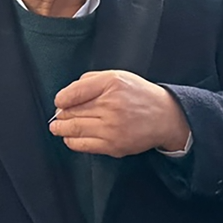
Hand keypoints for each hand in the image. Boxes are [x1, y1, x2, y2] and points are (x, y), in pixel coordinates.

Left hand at [50, 70, 190, 156]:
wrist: (165, 117)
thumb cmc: (139, 95)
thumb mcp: (117, 76)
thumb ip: (91, 80)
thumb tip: (67, 95)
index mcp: (111, 84)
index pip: (74, 92)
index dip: (61, 99)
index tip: (59, 102)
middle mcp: (111, 105)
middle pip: (72, 112)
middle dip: (60, 115)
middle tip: (57, 116)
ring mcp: (112, 128)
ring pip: (74, 129)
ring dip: (61, 129)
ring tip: (57, 127)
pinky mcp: (113, 145)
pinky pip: (83, 145)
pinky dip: (71, 141)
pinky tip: (69, 137)